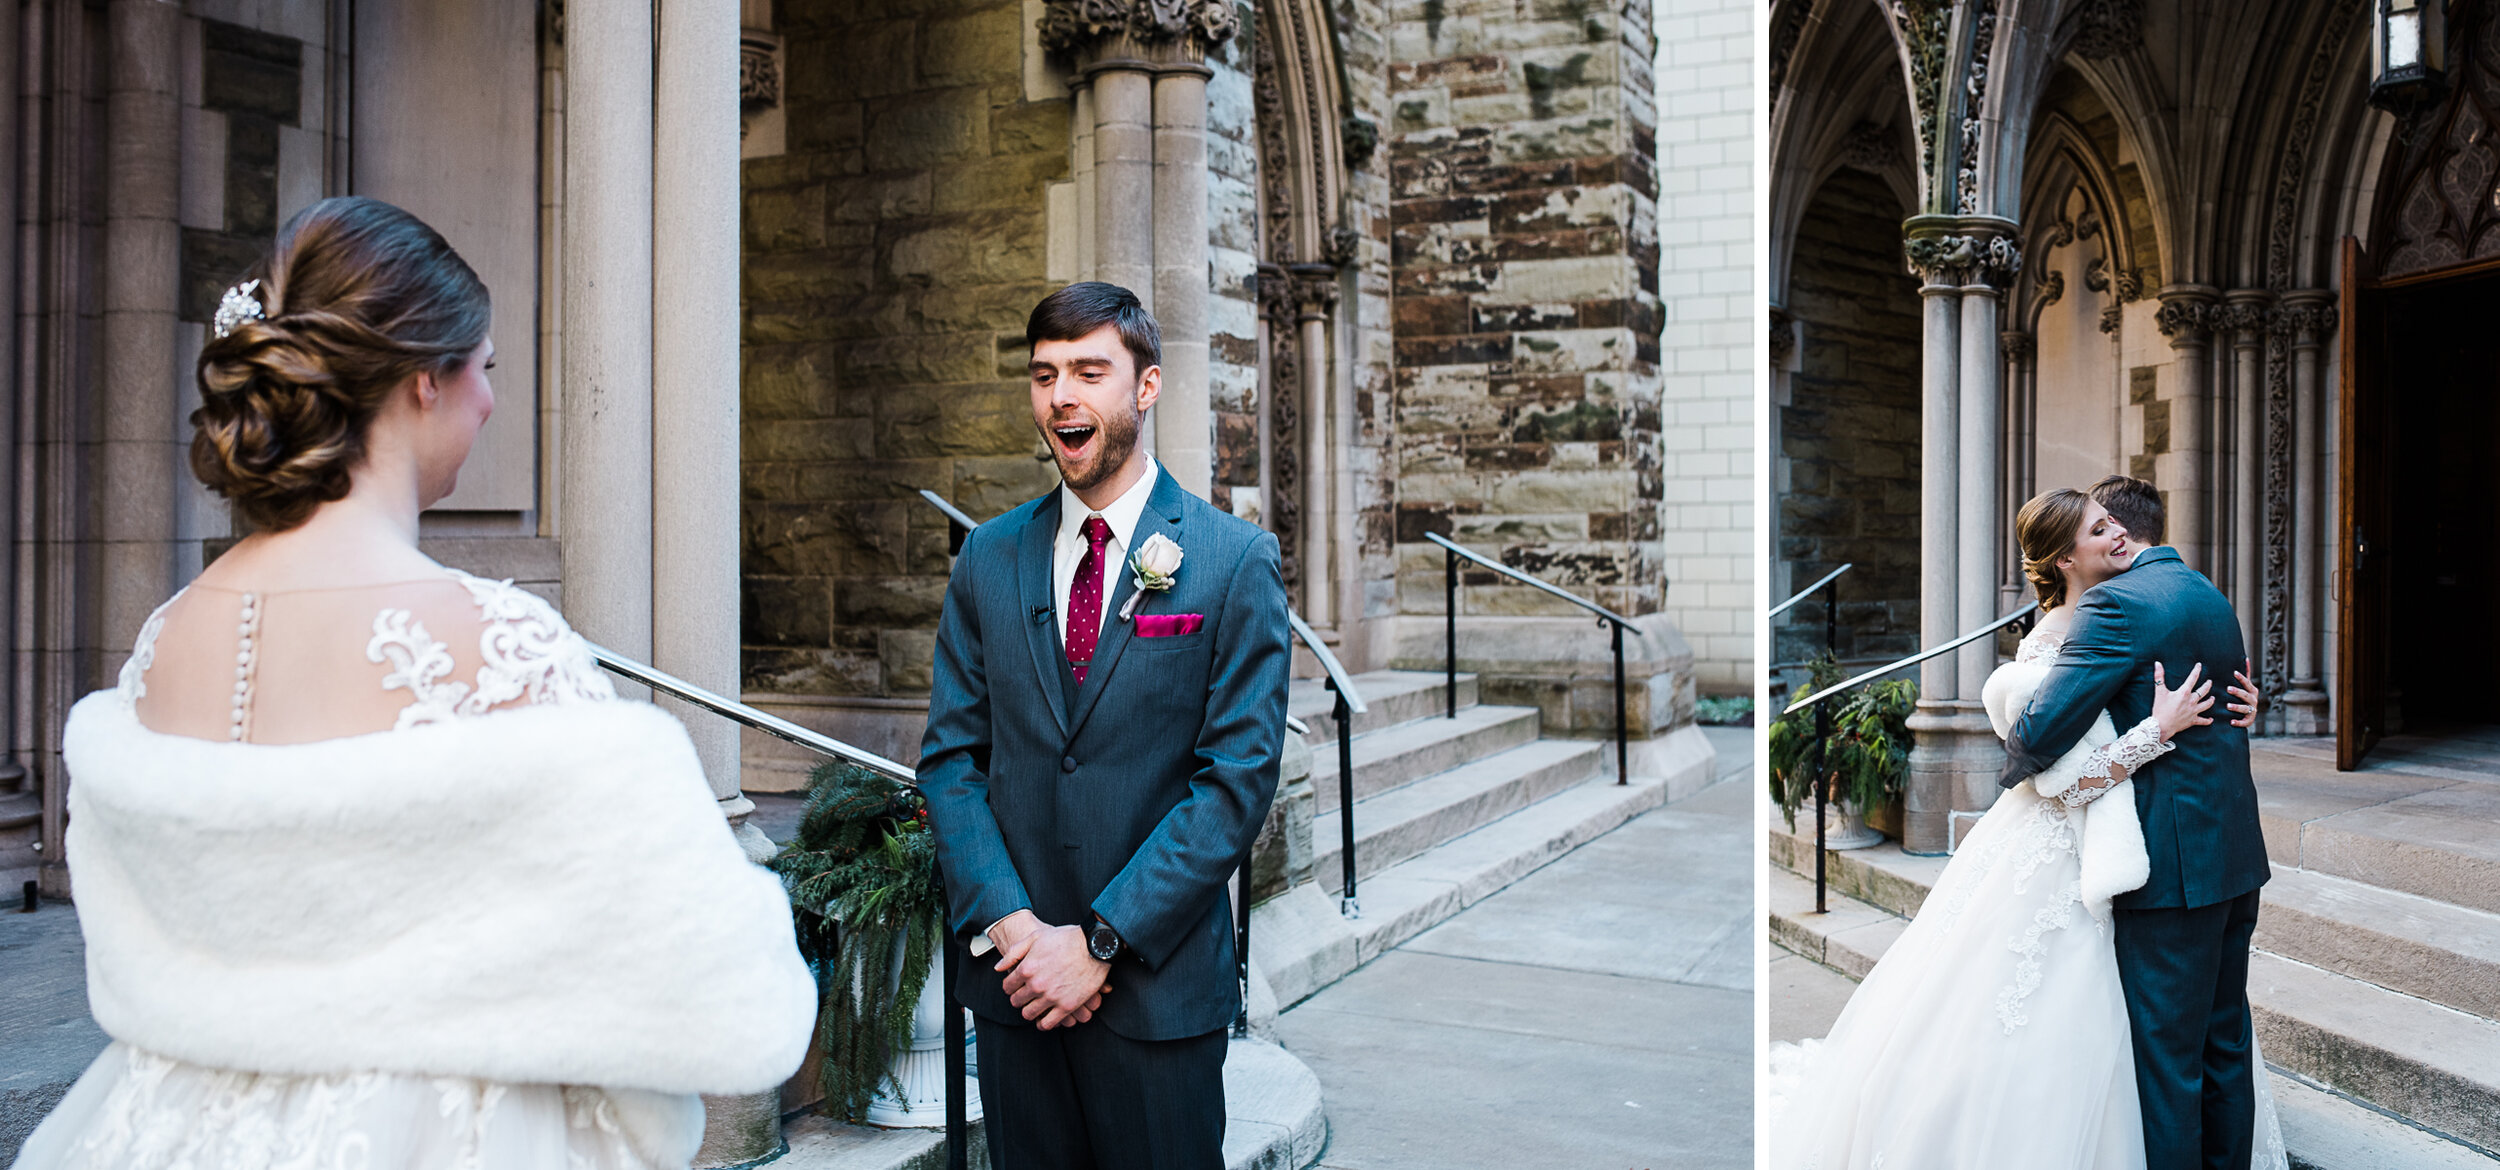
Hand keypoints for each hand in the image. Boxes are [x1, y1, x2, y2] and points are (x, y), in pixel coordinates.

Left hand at [994, 922, 1110, 1029]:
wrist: (1094, 945)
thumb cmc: (1066, 938)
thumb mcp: (1036, 937)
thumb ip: (1014, 953)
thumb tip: (999, 968)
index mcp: (1026, 968)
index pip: (1008, 986)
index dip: (1010, 986)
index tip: (1016, 986)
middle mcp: (1036, 985)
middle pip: (1017, 1001)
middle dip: (1019, 998)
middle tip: (1025, 996)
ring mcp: (1051, 997)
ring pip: (1029, 1014)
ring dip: (1029, 1011)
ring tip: (1035, 1006)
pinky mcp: (1067, 1006)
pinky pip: (1048, 1023)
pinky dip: (1043, 1023)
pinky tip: (1044, 1019)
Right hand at [2150, 661, 2214, 741]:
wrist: (2162, 726)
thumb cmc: (2160, 709)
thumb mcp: (2159, 691)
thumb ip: (2159, 676)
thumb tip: (2157, 663)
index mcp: (2184, 693)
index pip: (2193, 678)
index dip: (2197, 670)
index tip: (2199, 665)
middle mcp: (2191, 701)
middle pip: (2204, 691)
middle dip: (2207, 685)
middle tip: (2209, 681)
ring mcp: (2194, 711)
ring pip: (2207, 704)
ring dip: (2211, 700)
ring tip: (2213, 697)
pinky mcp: (2193, 721)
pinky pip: (2203, 721)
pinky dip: (2208, 720)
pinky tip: (2211, 719)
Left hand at [2225, 658, 2260, 728]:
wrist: (2248, 716)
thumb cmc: (2243, 698)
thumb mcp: (2245, 687)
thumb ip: (2245, 675)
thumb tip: (2245, 658)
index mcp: (2252, 690)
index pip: (2247, 683)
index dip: (2241, 678)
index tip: (2234, 672)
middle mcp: (2253, 699)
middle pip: (2246, 695)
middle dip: (2237, 692)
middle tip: (2228, 688)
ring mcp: (2253, 710)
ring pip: (2245, 708)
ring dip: (2237, 707)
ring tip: (2228, 706)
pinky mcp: (2249, 720)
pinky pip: (2244, 722)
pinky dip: (2238, 722)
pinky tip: (2231, 722)